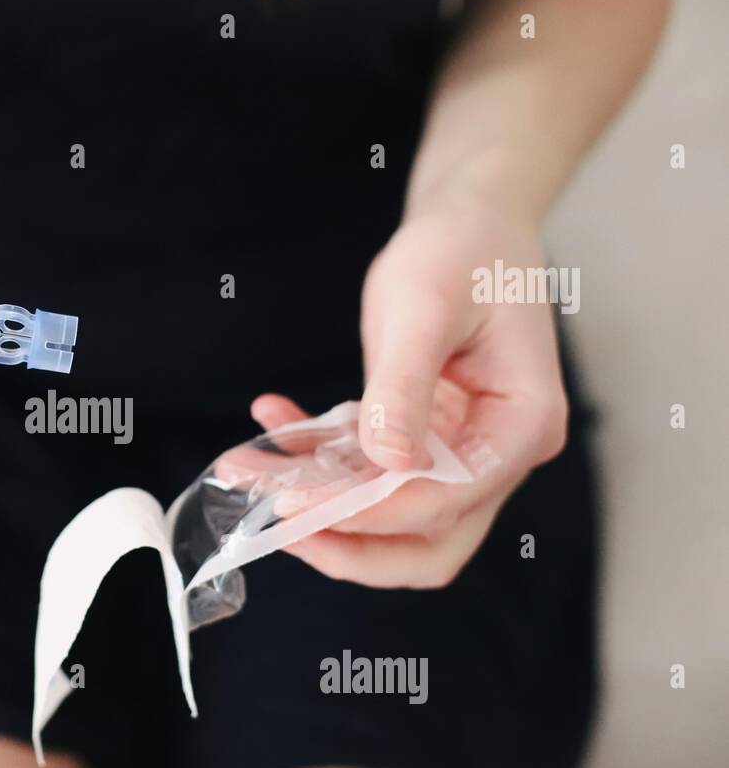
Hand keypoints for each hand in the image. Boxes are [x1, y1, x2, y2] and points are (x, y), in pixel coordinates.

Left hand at [253, 205, 568, 588]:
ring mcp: (462, 454)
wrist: (468, 222)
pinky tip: (273, 423)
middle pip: (429, 544)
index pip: (445, 502)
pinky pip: (367, 476)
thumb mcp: (423, 308)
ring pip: (390, 519)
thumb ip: (403, 385)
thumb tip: (386, 460)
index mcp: (522, 426)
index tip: (295, 502)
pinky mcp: (423, 441)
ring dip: (317, 506)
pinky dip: (318, 463)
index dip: (367, 512)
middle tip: (275, 525)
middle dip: (350, 545)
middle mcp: (499, 455)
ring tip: (246, 472)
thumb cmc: (461, 251)